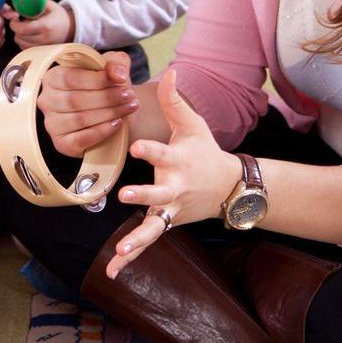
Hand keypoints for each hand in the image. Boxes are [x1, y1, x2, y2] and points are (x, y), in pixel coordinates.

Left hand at [10, 0, 74, 47]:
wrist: (70, 28)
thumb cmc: (58, 15)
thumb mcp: (48, 5)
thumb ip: (32, 3)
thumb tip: (18, 5)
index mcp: (46, 26)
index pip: (22, 29)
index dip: (14, 24)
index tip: (15, 18)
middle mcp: (45, 39)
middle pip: (19, 37)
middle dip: (17, 29)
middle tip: (20, 22)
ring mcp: (44, 48)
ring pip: (21, 44)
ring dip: (20, 35)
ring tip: (27, 28)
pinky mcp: (42, 53)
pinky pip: (25, 48)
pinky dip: (24, 42)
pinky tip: (30, 35)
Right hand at [39, 49, 137, 156]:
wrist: (112, 112)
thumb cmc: (107, 87)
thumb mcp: (112, 68)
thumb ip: (116, 63)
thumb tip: (117, 74)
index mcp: (52, 78)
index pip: (70, 78)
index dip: (97, 80)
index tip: (122, 80)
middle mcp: (46, 101)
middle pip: (75, 100)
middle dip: (107, 98)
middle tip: (129, 96)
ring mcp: (52, 124)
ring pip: (79, 119)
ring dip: (109, 113)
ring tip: (129, 108)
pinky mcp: (62, 144)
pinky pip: (80, 139)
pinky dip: (101, 131)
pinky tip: (117, 124)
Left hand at [105, 69, 237, 278]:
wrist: (228, 187)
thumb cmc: (205, 151)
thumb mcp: (193, 124)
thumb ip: (176, 101)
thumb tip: (170, 70)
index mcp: (178, 162)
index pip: (162, 154)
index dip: (149, 149)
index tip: (135, 145)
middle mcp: (174, 189)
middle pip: (158, 195)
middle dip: (144, 196)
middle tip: (127, 196)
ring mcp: (170, 210)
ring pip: (153, 227)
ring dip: (137, 240)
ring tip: (121, 251)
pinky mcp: (166, 224)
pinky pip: (146, 243)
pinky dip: (131, 259)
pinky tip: (112, 272)